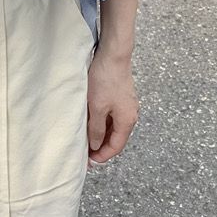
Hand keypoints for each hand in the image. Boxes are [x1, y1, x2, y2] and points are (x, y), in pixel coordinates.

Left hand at [86, 42, 139, 163]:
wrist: (113, 55)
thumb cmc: (105, 79)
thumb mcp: (97, 107)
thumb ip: (96, 129)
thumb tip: (95, 145)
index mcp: (127, 121)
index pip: (116, 147)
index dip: (102, 156)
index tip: (89, 161)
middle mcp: (130, 115)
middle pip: (116, 138)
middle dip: (101, 147)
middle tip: (86, 153)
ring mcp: (127, 105)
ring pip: (114, 127)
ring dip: (101, 134)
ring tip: (86, 139)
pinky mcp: (122, 96)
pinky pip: (113, 116)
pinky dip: (103, 123)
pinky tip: (91, 122)